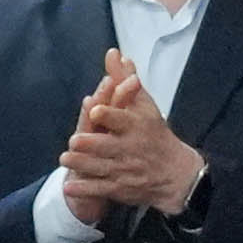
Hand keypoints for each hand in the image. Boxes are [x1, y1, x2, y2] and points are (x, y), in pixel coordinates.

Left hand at [64, 54, 205, 215]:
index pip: (122, 119)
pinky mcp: (120, 187)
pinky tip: (68, 186)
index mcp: (136, 126)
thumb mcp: (144, 105)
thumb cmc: (154, 133)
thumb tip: (114, 54)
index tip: (95, 110)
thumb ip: (124, 81)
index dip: (109, 115)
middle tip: (75, 140)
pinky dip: (85, 189)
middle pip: (108, 145)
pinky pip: (100, 188)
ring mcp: (125, 169)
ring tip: (66, 158)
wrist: (176, 173)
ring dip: (82, 164)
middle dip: (91, 144)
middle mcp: (130, 147)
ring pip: (100, 167)